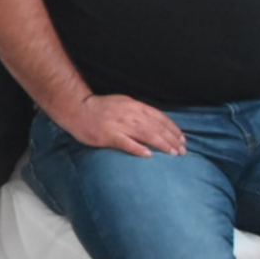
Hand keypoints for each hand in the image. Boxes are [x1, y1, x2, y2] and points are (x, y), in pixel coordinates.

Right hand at [57, 93, 185, 157]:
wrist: (76, 108)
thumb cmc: (99, 108)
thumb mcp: (122, 103)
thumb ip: (138, 112)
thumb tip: (156, 123)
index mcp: (133, 105)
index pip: (159, 117)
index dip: (172, 128)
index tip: (182, 138)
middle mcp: (129, 113)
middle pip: (156, 127)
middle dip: (172, 139)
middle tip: (183, 150)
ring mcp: (119, 124)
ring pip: (146, 134)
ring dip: (162, 144)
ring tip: (173, 153)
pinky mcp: (109, 135)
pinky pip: (126, 143)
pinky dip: (139, 149)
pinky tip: (149, 155)